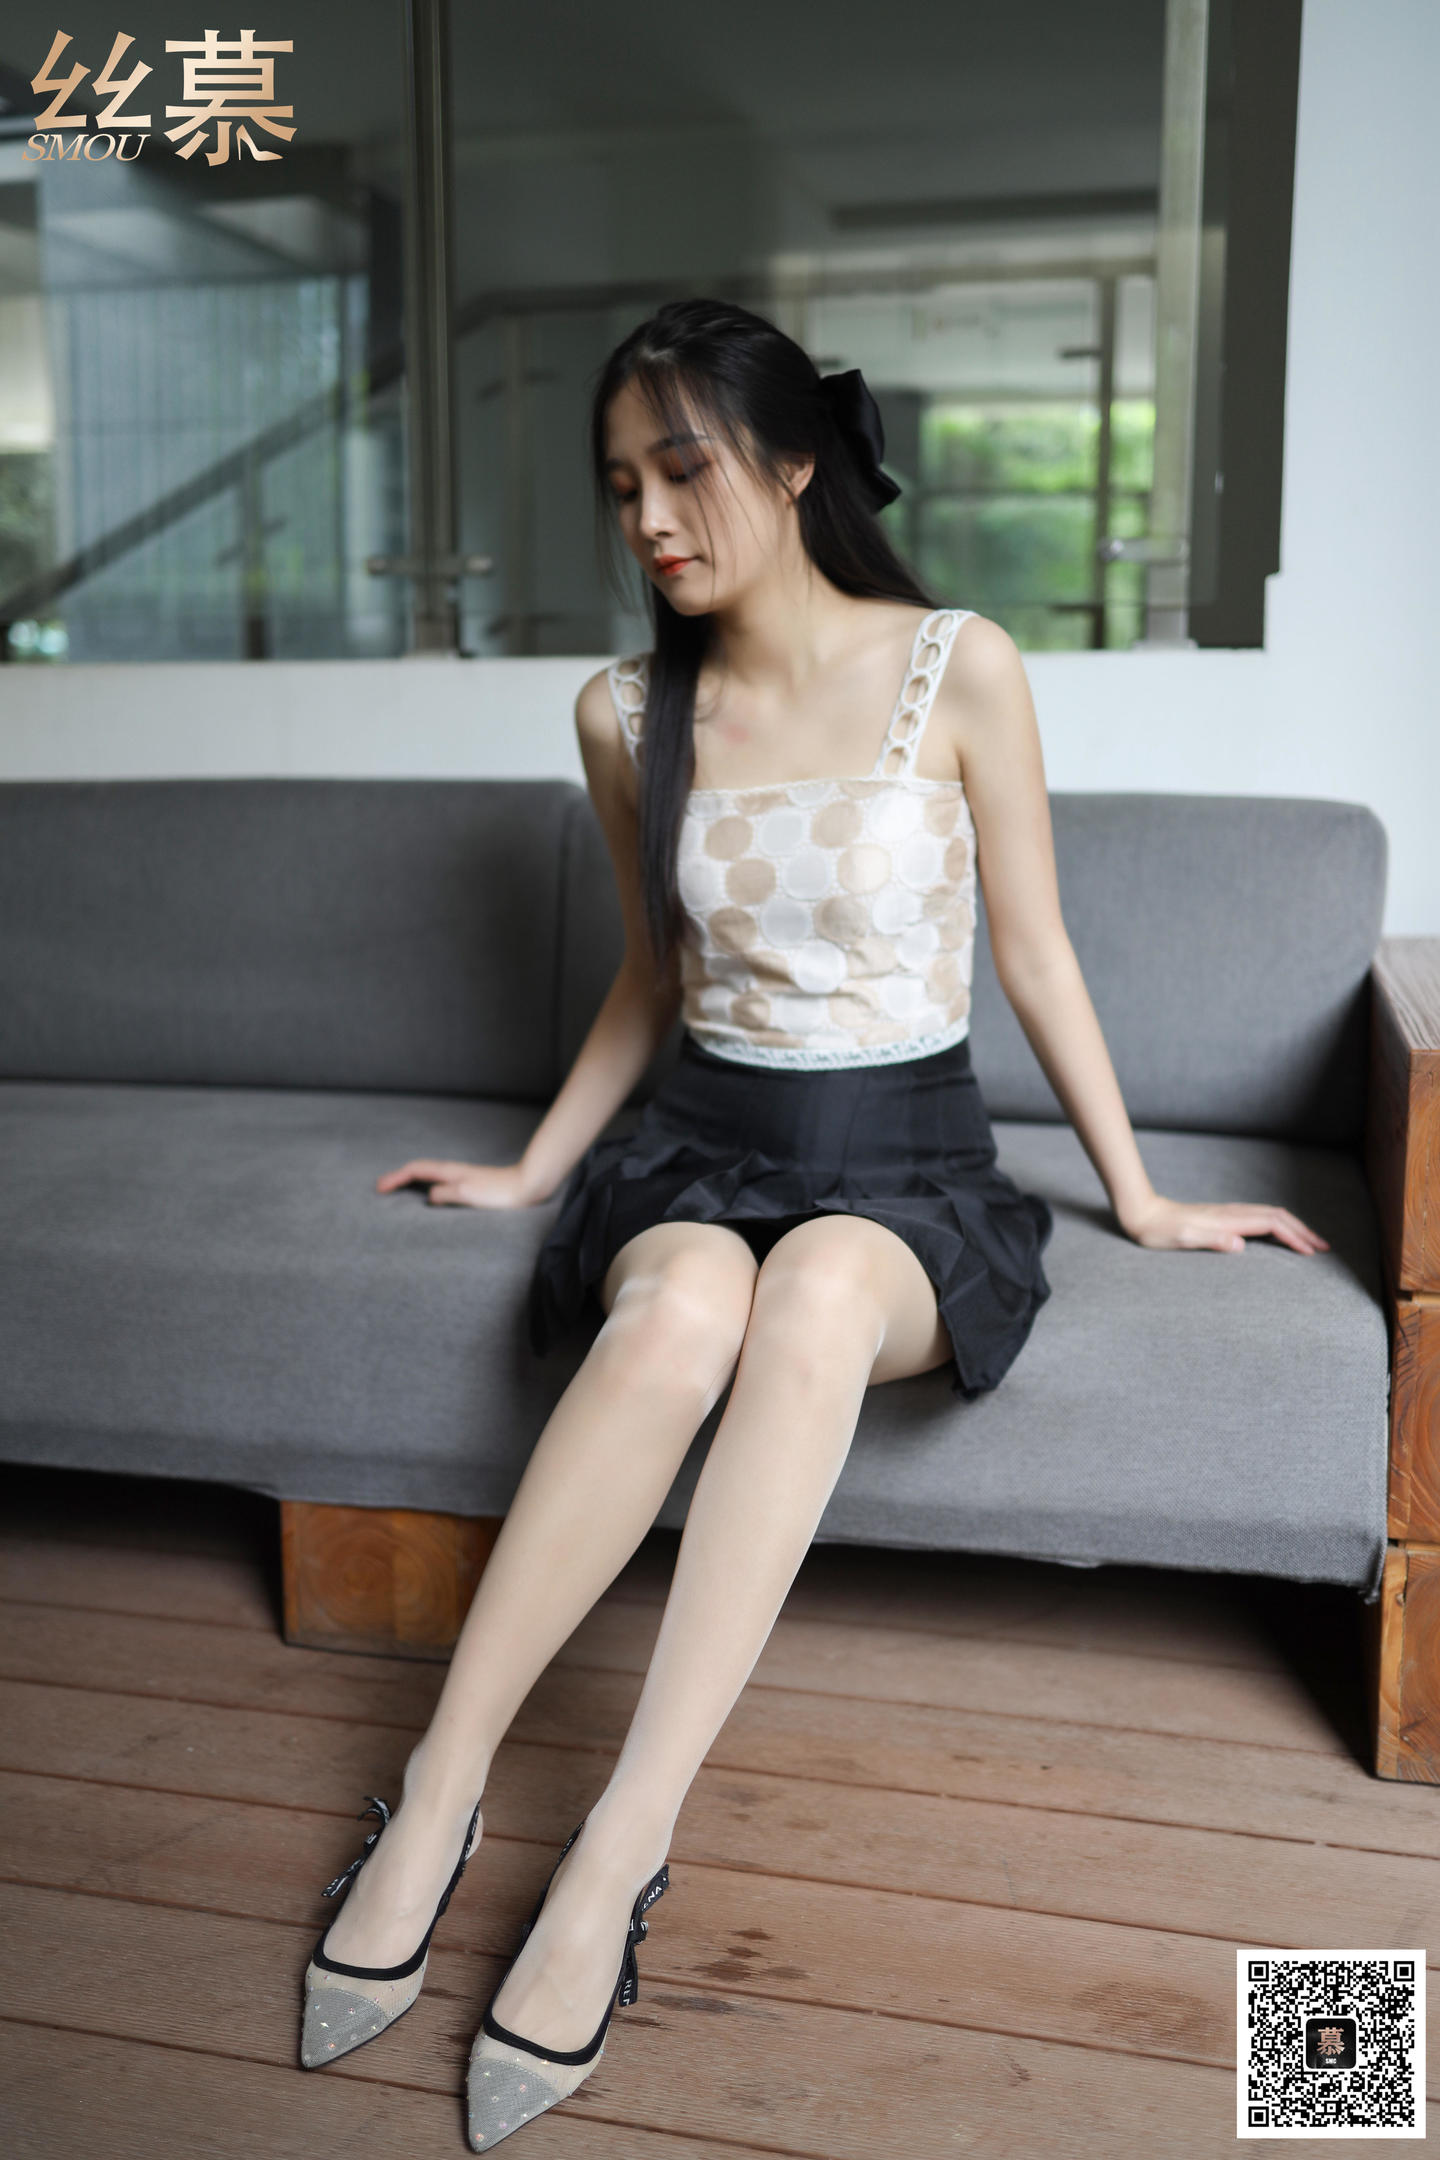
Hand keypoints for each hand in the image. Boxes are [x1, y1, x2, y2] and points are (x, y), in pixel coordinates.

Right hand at [376, 1159, 547, 1208]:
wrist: (526, 1186)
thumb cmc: (500, 1193)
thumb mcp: (468, 1194)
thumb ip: (446, 1193)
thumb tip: (428, 1197)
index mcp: (450, 1172)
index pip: (415, 1170)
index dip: (395, 1177)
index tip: (379, 1188)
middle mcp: (453, 1171)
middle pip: (419, 1169)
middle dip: (398, 1176)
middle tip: (381, 1187)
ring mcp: (461, 1176)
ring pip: (428, 1174)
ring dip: (410, 1180)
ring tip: (397, 1189)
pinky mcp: (469, 1184)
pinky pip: (438, 1181)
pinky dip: (425, 1185)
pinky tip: (428, 1195)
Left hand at [1120, 1194, 1329, 1254]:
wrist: (1143, 1214)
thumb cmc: (1160, 1231)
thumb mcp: (1183, 1239)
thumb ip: (1212, 1240)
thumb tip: (1241, 1245)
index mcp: (1228, 1219)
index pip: (1272, 1224)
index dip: (1295, 1237)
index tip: (1312, 1252)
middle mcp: (1232, 1213)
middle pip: (1278, 1216)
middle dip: (1303, 1230)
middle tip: (1324, 1247)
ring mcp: (1229, 1214)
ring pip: (1271, 1215)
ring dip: (1294, 1227)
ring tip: (1310, 1242)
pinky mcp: (1223, 1217)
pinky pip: (1260, 1219)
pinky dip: (1278, 1226)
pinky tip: (1280, 1236)